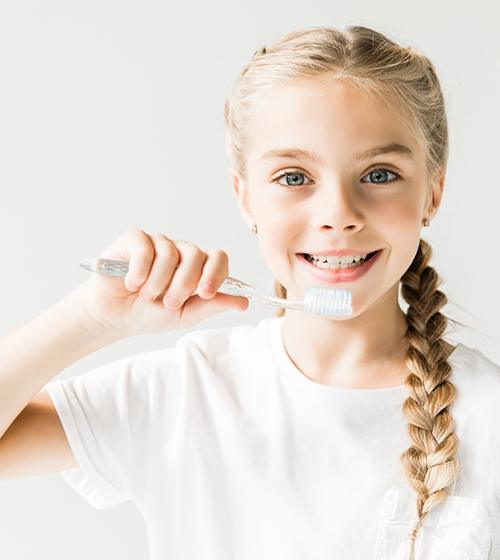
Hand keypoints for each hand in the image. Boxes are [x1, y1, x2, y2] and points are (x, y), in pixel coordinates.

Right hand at [72, 228, 248, 338]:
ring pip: (170, 254)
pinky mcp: (135, 239)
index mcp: (197, 268)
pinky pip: (145, 249)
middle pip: (196, 255)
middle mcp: (181, 251)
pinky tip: (131, 284)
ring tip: (146, 295)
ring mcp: (159, 243)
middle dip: (184, 285)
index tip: (205, 292)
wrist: (114, 317)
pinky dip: (139, 272)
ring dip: (158, 283)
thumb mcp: (185, 315)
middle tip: (169, 303)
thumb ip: (212, 305)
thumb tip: (244, 302)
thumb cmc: (150, 314)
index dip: (215, 274)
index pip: (218, 258)